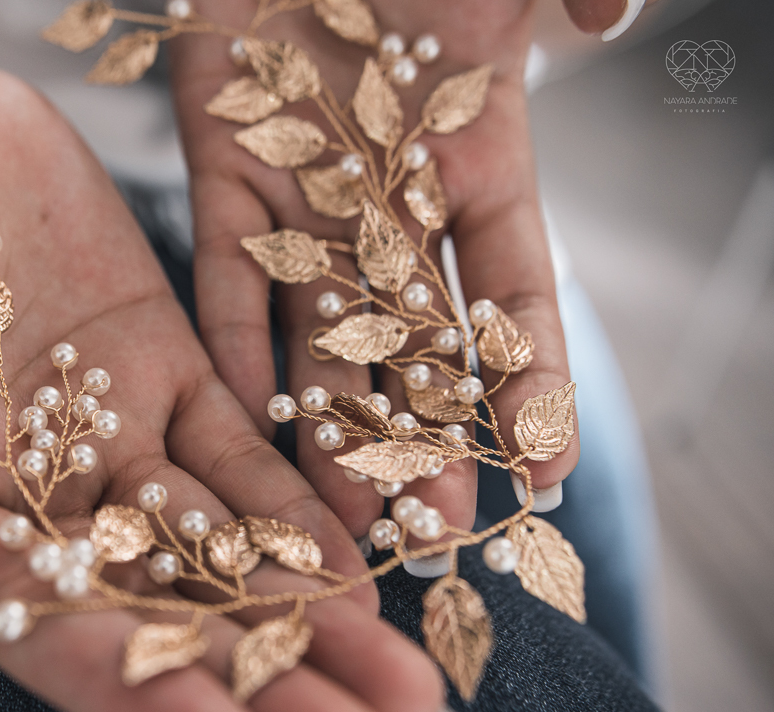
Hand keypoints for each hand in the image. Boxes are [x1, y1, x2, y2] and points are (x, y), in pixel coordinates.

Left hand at [168, 0, 632, 539]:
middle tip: (431, 531)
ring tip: (336, 515)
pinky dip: (233, 343)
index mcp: (479, 157)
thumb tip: (612, 15)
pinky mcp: (227, 177)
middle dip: (425, 439)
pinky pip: (227, 277)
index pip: (515, 290)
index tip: (545, 469)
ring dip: (329, 424)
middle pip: (416, 343)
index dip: (533, 380)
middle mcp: (393, 201)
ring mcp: (306, 199)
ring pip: (321, 333)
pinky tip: (240, 419)